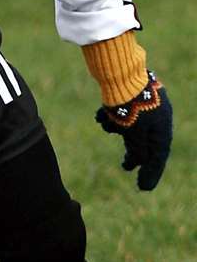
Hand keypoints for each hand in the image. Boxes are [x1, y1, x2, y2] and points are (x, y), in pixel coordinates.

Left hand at [95, 72, 172, 190]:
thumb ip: (138, 151)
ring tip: (105, 123)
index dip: (151, 173)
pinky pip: (121, 112)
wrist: (119, 73)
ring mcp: (143, 104)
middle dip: (133, 152)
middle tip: (124, 166)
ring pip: (129, 125)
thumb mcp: (134, 134)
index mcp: (162, 127)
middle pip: (144, 141)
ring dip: (116, 128)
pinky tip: (100, 115)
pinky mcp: (129, 94)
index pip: (158, 156)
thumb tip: (137, 161)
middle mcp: (156, 116)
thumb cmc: (130, 107)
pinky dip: (110, 116)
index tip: (143, 188)